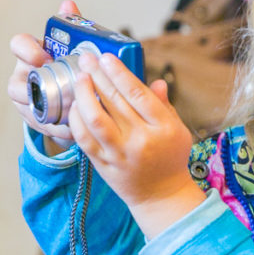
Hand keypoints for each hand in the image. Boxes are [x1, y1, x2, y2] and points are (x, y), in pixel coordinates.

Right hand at [8, 0, 81, 152]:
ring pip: (27, 108)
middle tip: (62, 91)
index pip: (18, 44)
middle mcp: (22, 77)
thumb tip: (68, 3)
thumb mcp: (71, 46)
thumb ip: (70, 26)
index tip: (44, 56)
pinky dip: (58, 129)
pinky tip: (75, 129)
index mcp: (29, 54)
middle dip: (34, 89)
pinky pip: (42, 126)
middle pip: (15, 84)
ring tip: (71, 113)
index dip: (27, 50)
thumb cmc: (68, 65)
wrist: (70, 94)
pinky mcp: (36, 120)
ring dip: (48, 112)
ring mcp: (26, 101)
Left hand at [68, 50, 204, 238]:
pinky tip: (76, 105)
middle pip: (114, 101)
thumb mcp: (178, 130)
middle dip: (98, 76)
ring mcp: (120, 154)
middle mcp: (142, 140)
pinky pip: (84, 138)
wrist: (161, 196)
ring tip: (80, 78)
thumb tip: (155, 82)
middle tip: (87, 59)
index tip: (106, 58)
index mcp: (164, 128)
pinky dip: (77, 119)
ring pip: (95, 119)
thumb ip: (164, 105)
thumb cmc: (170, 159)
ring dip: (84, 95)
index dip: (119, 73)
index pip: (138, 94)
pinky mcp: (104, 164)